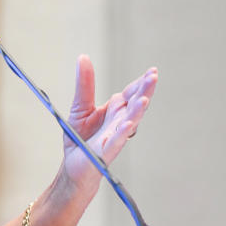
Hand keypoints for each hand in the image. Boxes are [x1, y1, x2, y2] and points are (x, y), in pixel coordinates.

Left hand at [61, 55, 157, 195]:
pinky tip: (129, 125)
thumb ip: (85, 84)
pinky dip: (123, 133)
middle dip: (145, 91)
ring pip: (130, 122)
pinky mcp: (105, 152)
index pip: (131, 94)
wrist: (72, 168)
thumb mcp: (80, 106)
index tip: (152, 71)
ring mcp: (114, 137)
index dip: (141, 83)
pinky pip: (116, 141)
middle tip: (153, 77)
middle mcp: (119, 123)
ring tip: (144, 100)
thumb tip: (83, 57)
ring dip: (137, 111)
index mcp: (115, 111)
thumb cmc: (80, 139)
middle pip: (135, 104)